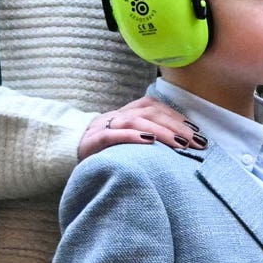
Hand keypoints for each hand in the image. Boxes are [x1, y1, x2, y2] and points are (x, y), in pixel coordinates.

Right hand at [76, 97, 202, 160]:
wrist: (65, 156)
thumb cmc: (106, 152)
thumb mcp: (128, 140)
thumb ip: (150, 136)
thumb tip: (183, 143)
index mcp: (126, 113)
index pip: (155, 107)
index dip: (177, 117)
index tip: (197, 132)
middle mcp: (116, 115)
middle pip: (150, 113)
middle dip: (176, 126)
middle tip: (197, 142)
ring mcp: (102, 126)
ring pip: (135, 121)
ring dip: (161, 131)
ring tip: (180, 144)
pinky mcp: (91, 142)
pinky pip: (112, 135)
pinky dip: (132, 136)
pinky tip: (149, 142)